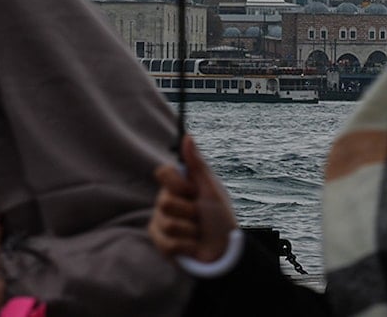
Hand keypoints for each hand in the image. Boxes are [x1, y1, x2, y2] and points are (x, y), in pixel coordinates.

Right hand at [148, 134, 237, 262]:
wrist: (225, 251)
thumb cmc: (221, 218)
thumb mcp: (211, 189)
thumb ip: (197, 164)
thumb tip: (187, 136)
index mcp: (179, 186)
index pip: (162, 172)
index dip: (177, 183)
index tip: (193, 191)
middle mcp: (166, 202)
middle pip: (164, 200)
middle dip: (189, 211)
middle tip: (200, 216)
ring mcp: (161, 222)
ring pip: (167, 223)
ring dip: (191, 231)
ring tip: (198, 233)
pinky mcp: (161, 243)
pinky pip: (167, 243)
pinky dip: (187, 246)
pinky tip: (193, 246)